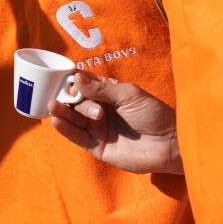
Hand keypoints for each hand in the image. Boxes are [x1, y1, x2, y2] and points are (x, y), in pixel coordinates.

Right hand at [48, 71, 183, 174]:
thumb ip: (102, 88)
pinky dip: (65, 129)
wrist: (169, 144)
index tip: (64, 77)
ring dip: (62, 111)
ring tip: (53, 106)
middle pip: (75, 101)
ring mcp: (97, 128)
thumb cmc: (154, 115)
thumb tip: (76, 77)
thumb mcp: (129, 95)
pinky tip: (56, 121)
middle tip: (76, 99)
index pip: (84, 84)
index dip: (73, 80)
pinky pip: (76, 137)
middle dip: (72, 98)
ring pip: (73, 118)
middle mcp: (99, 109)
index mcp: (107, 93)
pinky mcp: (96, 146)